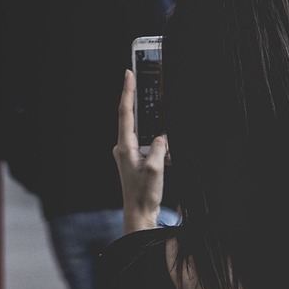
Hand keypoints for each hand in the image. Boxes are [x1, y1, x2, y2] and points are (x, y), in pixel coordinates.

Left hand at [113, 69, 166, 232]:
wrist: (138, 214)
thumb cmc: (144, 195)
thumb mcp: (156, 169)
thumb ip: (159, 148)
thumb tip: (162, 136)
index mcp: (125, 147)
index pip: (125, 112)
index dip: (127, 91)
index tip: (128, 73)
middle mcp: (123, 148)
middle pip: (131, 118)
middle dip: (139, 102)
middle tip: (143, 81)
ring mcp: (127, 154)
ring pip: (141, 132)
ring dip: (151, 128)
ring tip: (162, 128)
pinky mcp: (134, 160)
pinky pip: (145, 144)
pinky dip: (155, 142)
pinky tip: (166, 150)